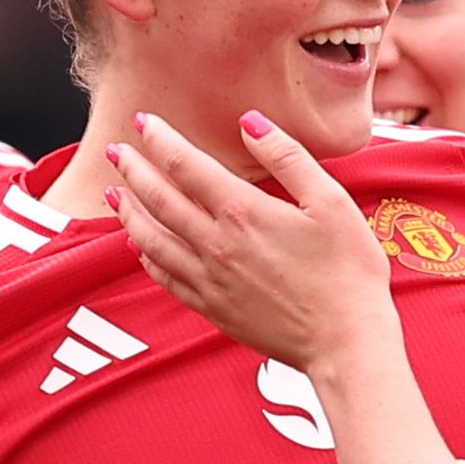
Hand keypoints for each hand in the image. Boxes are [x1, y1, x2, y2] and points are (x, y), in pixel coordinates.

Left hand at [111, 111, 400, 374]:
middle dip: (134, 170)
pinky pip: (166, 278)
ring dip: (129, 212)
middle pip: (159, 199)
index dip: (160, 139)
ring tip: (115, 194)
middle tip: (115, 150)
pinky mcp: (212, 308)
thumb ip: (287, 157)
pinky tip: (139, 246)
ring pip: (152, 239)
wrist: (346, 343)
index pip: (186, 165)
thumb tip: (250, 122)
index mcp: (243, 212)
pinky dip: (146, 257)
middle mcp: (216, 245)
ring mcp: (210, 280)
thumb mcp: (331, 202)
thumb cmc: (349, 272)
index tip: (143, 120)